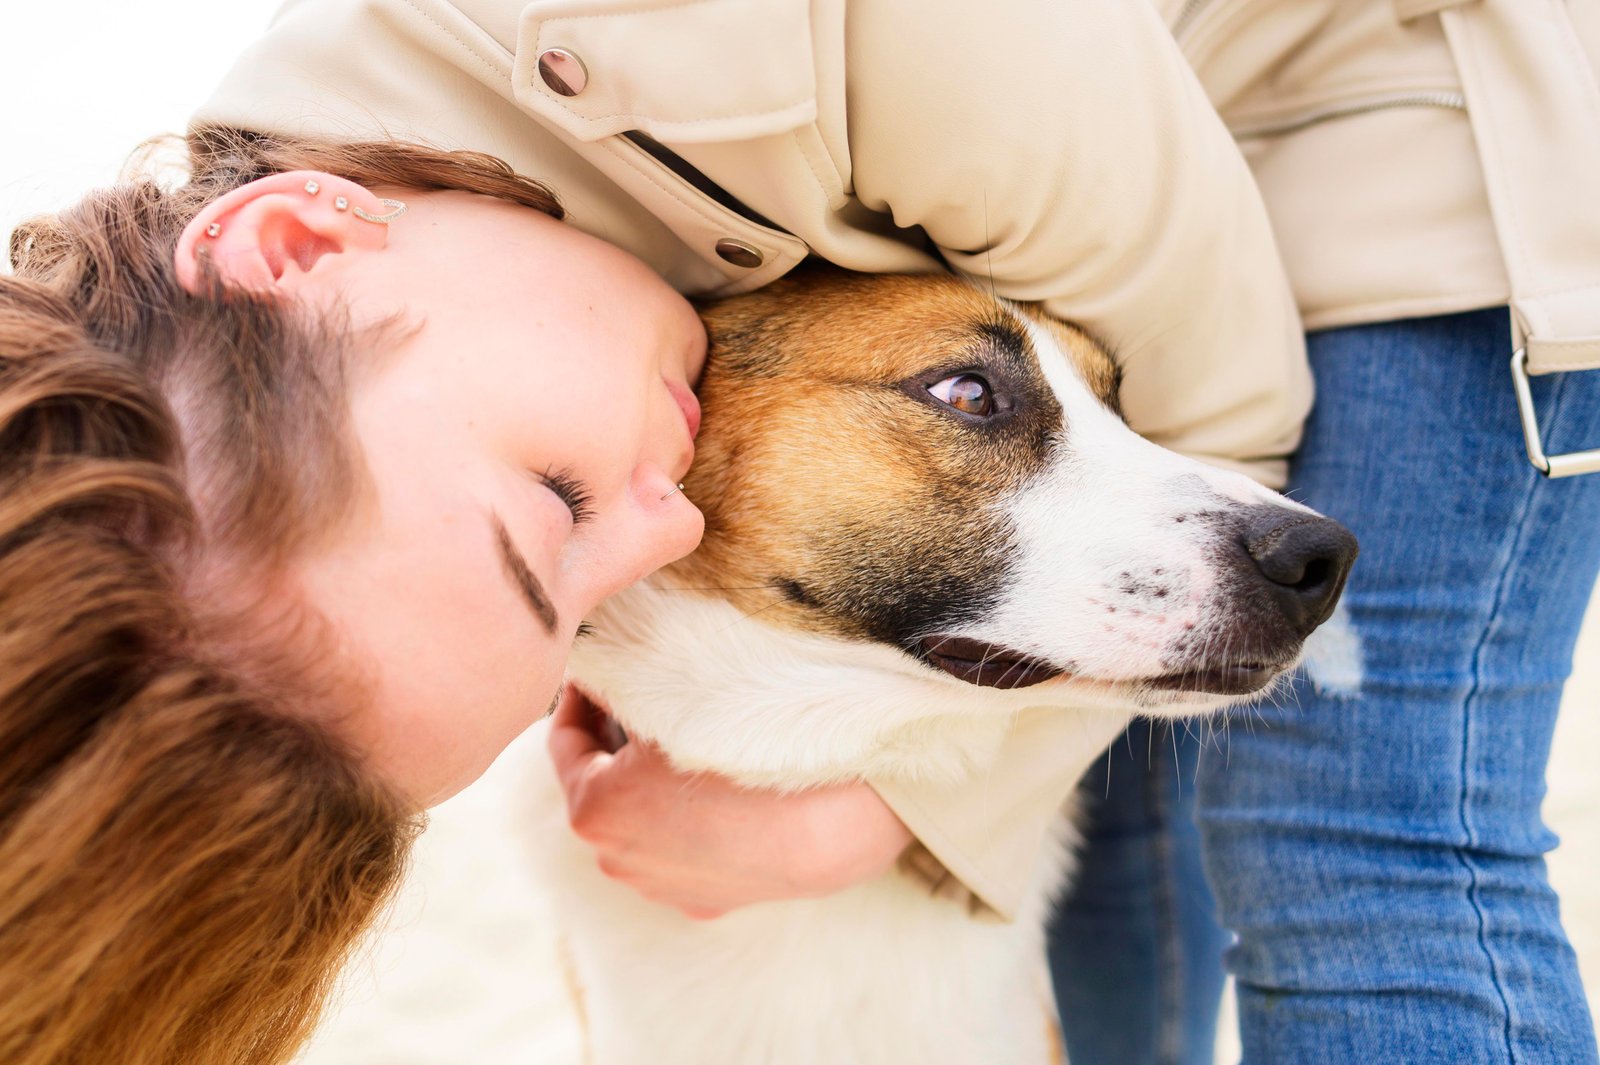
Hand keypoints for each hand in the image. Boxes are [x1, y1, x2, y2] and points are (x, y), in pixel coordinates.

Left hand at [547, 684, 912, 918]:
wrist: (832, 815)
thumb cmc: (751, 746)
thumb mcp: (673, 696)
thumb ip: (621, 687)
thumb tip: (600, 673)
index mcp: (593, 809)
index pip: (564, 742)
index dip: (580, 699)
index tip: (598, 672)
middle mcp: (616, 859)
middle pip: (602, 785)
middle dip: (615, 743)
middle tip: (638, 699)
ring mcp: (662, 888)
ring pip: (641, 824)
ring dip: (651, 788)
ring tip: (685, 744)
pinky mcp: (708, 904)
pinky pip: (683, 853)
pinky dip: (688, 822)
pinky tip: (720, 792)